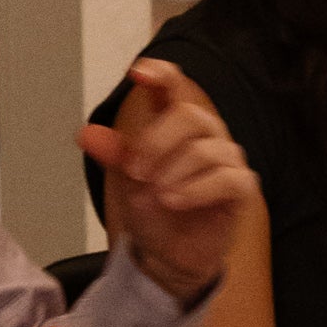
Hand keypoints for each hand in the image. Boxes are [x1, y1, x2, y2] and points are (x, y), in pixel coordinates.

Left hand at [82, 60, 255, 303]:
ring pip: (203, 150)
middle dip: (157, 142)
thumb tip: (86, 134)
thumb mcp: (127, 180)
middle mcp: (206, 133)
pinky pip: (224, 178)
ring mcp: (227, 158)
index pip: (174, 86)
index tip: (138, 73)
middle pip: (189, 115)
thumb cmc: (153, 209)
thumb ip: (114, 154)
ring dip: (172, 174)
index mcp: (177, 122)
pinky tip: (174, 201)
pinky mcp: (241, 186)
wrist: (168, 253)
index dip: (160, 75)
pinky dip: (195, 190)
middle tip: (135, 172)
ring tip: (156, 196)